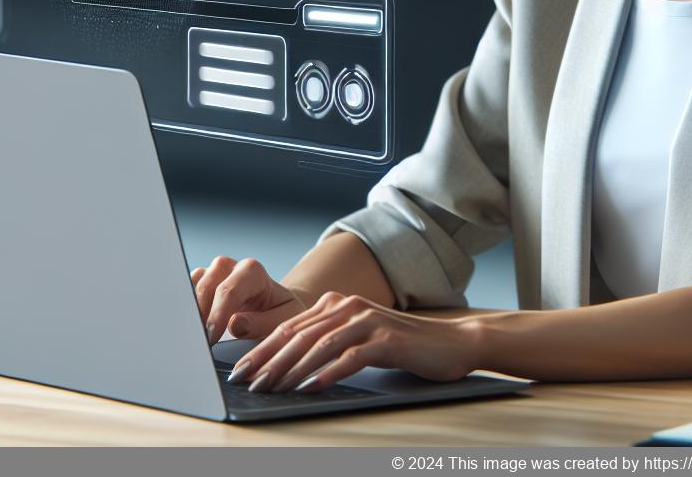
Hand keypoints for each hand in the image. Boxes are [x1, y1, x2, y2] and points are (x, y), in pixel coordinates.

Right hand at [190, 255, 308, 343]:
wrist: (275, 306)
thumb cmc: (280, 312)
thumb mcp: (282, 320)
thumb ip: (261, 323)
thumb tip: (234, 324)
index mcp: (253, 272)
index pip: (230, 290)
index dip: (217, 315)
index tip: (211, 339)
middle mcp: (230, 267)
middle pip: (207, 285)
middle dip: (200, 315)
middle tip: (199, 342)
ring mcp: (213, 273)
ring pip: (192, 286)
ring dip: (190, 312)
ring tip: (193, 337)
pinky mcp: (200, 283)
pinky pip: (184, 290)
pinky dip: (185, 310)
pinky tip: (189, 329)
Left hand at [227, 291, 480, 393]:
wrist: (452, 342)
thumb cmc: (403, 345)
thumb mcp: (360, 337)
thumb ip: (329, 342)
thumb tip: (287, 365)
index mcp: (339, 303)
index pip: (291, 327)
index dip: (262, 348)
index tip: (239, 370)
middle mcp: (350, 306)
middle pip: (300, 334)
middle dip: (268, 360)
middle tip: (246, 382)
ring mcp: (369, 321)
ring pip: (320, 344)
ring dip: (291, 368)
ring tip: (271, 388)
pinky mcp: (387, 339)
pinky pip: (351, 356)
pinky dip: (328, 372)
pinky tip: (311, 386)